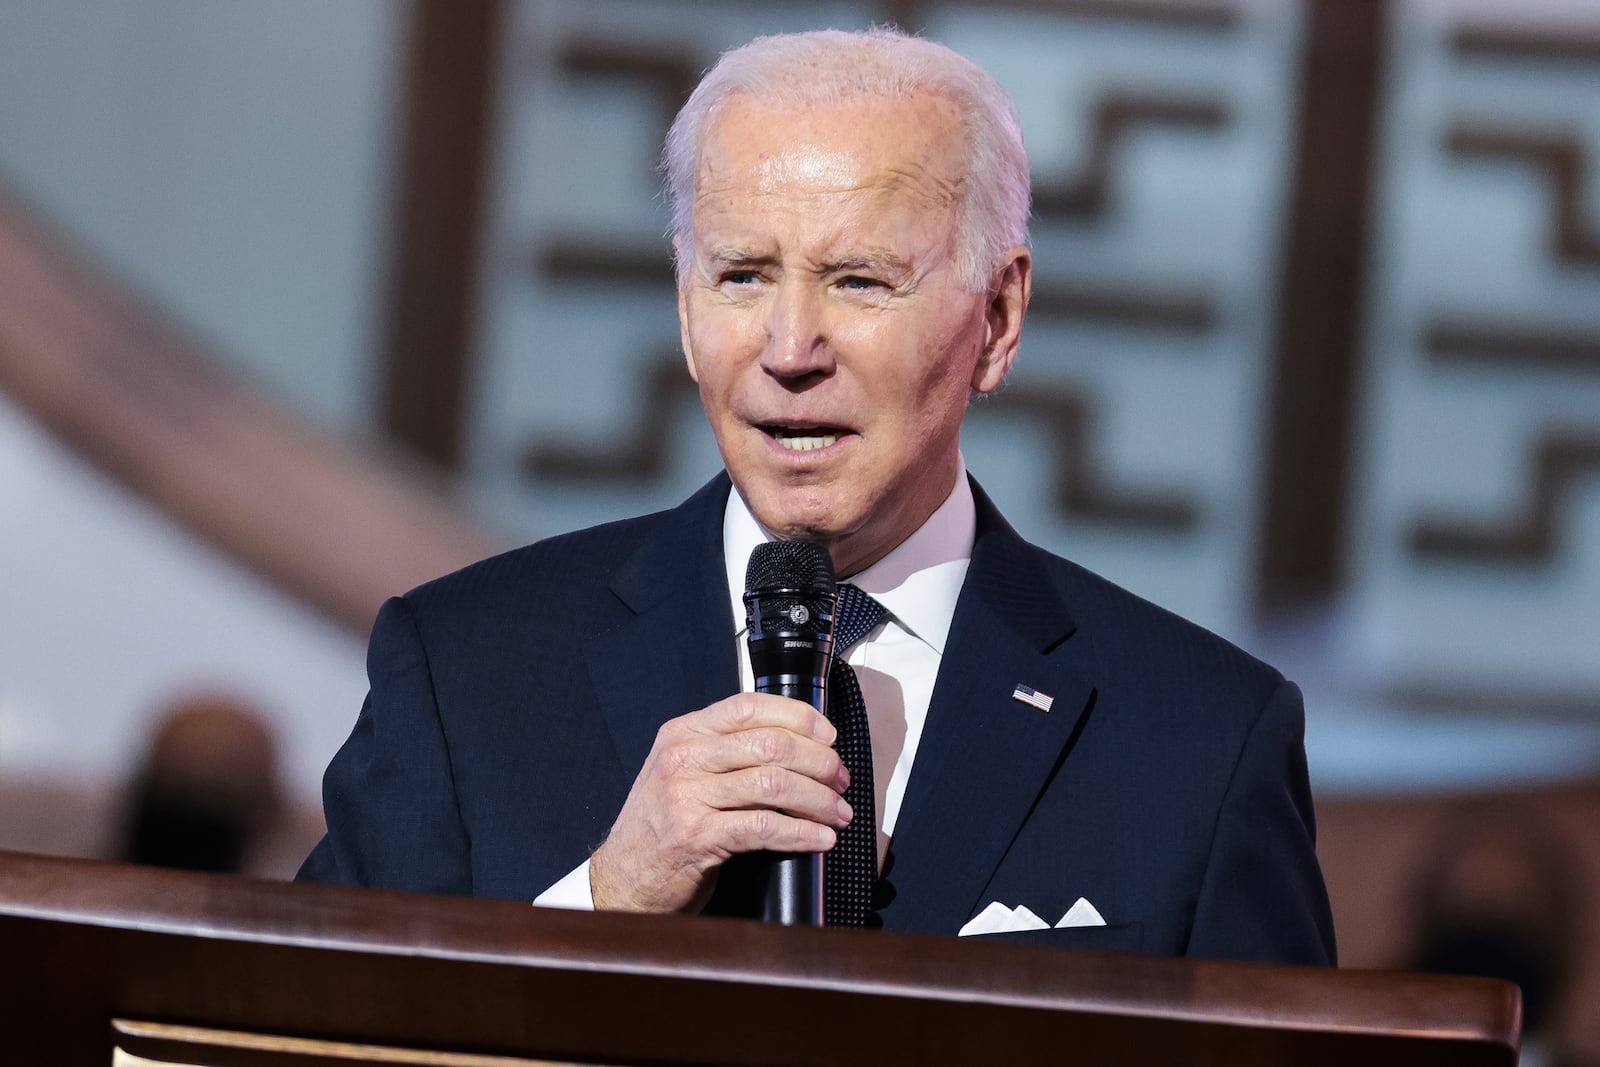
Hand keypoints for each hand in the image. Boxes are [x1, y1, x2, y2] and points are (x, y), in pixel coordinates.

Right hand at [587, 692, 851, 913]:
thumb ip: (723, 752)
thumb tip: (795, 745)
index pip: (749, 706)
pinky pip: (764, 827)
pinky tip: (820, 839)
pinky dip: (801, 833)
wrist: (621, 881)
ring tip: (838, 813)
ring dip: (818, 800)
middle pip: (770, 744)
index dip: (798, 717)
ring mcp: (686, 796)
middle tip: (840, 780)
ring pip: (774, 784)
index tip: (828, 736)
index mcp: (682, 733)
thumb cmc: (660, 828)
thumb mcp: (681, 774)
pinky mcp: (696, 836)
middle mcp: (682, 758)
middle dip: (819, 762)